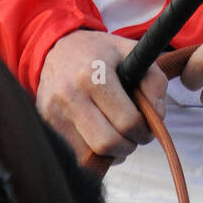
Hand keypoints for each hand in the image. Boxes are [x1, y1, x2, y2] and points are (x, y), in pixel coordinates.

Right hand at [36, 29, 167, 166]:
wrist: (57, 47)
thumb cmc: (100, 53)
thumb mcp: (132, 53)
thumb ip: (154, 81)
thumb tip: (157, 116)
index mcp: (94, 74)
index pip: (127, 121)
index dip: (144, 131)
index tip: (147, 127)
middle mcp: (70, 94)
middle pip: (107, 143)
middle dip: (128, 146)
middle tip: (134, 137)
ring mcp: (53, 111)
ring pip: (90, 155)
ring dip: (110, 153)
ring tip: (116, 135)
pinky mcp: (45, 123)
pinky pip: (74, 154)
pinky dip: (91, 154)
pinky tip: (97, 136)